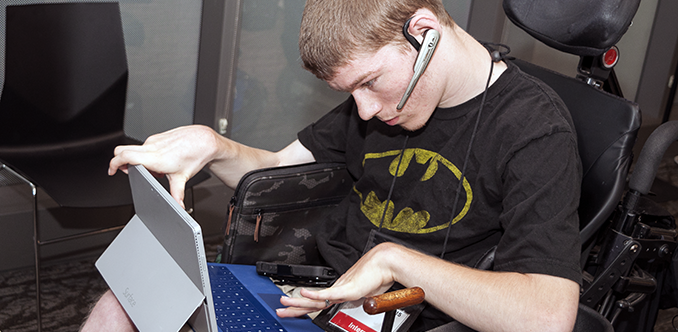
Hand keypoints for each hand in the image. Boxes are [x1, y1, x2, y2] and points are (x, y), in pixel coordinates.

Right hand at [109, 125, 219, 207]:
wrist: (204, 140)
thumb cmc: (194, 155)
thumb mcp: (183, 178)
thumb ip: (176, 195)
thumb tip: (177, 207)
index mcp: (154, 158)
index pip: (123, 157)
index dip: (113, 164)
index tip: (112, 171)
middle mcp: (151, 147)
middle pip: (121, 150)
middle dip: (120, 162)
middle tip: (129, 171)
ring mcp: (154, 140)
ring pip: (134, 149)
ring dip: (137, 160)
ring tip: (154, 169)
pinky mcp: (158, 136)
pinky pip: (144, 145)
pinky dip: (146, 154)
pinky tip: (160, 161)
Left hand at [276, 242, 399, 317]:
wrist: (386, 263)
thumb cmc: (378, 275)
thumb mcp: (366, 294)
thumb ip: (359, 300)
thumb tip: (360, 306)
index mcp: (340, 291)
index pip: (318, 302)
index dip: (305, 306)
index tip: (293, 310)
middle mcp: (337, 289)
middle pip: (312, 301)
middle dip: (295, 306)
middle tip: (280, 308)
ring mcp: (341, 288)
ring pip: (315, 298)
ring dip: (298, 301)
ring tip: (284, 302)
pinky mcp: (347, 288)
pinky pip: (329, 293)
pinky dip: (315, 294)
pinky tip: (304, 293)